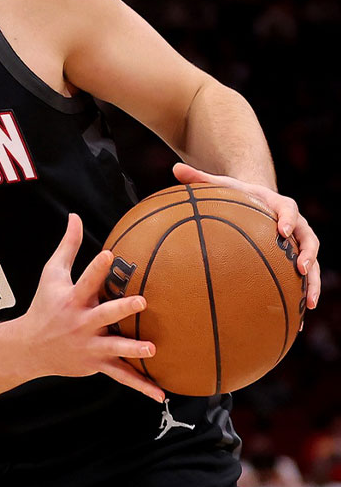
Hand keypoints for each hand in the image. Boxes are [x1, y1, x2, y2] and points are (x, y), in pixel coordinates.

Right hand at [16, 214, 161, 401]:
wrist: (29, 348)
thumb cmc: (44, 305)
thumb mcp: (51, 275)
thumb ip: (67, 246)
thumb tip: (75, 216)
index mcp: (72, 300)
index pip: (84, 281)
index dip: (96, 268)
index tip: (110, 255)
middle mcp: (80, 323)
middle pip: (103, 315)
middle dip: (121, 309)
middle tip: (140, 301)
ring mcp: (89, 345)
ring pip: (113, 349)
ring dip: (132, 350)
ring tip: (151, 349)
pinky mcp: (96, 364)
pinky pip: (121, 376)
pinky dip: (141, 386)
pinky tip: (161, 394)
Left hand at [174, 162, 319, 308]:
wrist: (258, 202)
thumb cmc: (237, 194)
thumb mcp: (221, 185)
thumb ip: (199, 178)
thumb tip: (174, 167)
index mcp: (279, 205)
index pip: (289, 210)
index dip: (287, 220)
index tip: (281, 231)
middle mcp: (295, 225)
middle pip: (309, 239)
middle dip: (308, 254)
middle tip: (302, 269)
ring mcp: (299, 244)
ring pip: (313, 262)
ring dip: (313, 282)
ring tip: (308, 302)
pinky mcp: (297, 260)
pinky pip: (305, 279)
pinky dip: (304, 295)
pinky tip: (300, 318)